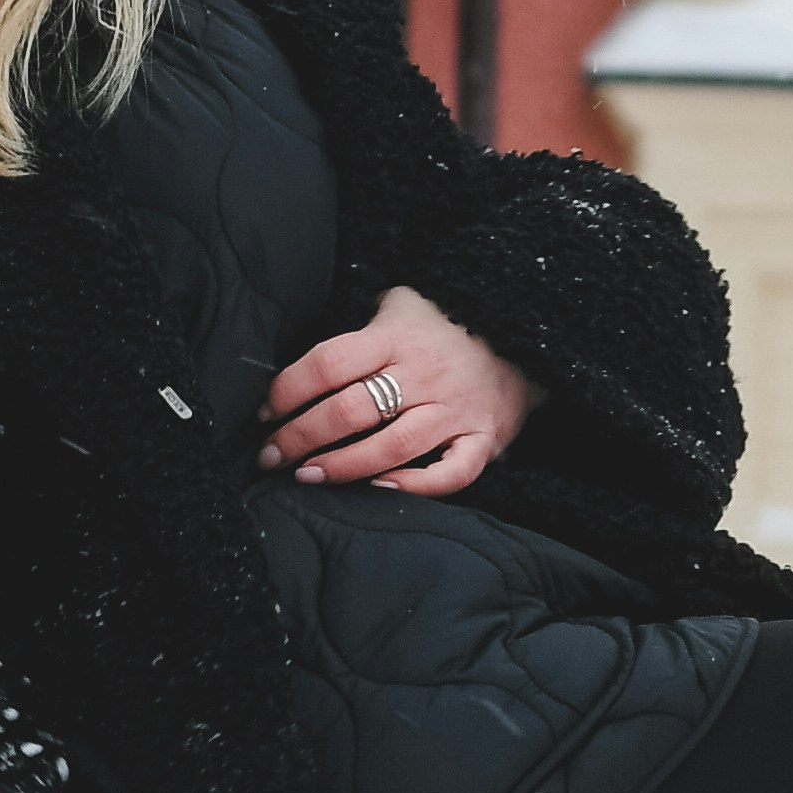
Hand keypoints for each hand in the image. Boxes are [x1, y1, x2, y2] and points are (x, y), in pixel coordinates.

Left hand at [261, 284, 531, 498]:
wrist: (526, 338)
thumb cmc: (448, 326)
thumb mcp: (403, 304)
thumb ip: (361, 323)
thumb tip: (303, 355)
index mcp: (396, 337)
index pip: (328, 364)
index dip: (287, 391)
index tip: (265, 412)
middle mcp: (424, 373)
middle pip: (350, 410)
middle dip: (300, 437)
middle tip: (271, 456)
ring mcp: (456, 409)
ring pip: (393, 446)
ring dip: (343, 466)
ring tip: (307, 477)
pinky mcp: (484, 438)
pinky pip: (452, 473)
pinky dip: (416, 486)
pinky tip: (380, 489)